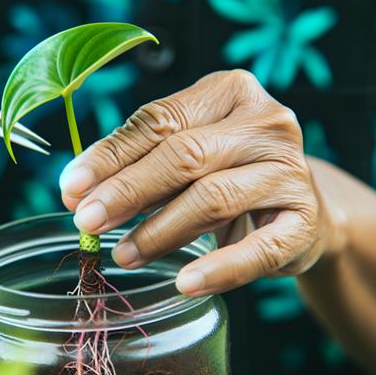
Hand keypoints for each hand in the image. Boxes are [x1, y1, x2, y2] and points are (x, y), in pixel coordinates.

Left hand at [60, 70, 333, 295]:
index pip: (158, 120)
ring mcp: (291, 172)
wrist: (301, 211)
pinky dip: (218, 268)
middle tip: (86, 221)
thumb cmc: (226, 174)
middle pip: (184, 155)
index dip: (110, 155)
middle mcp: (267, 123)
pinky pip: (258, 249)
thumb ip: (133, 163)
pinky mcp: (305, 222)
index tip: (70, 187)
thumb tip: (74, 190)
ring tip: (121, 255)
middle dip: (127, 191)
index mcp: (230, 92)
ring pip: (213, 198)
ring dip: (159, 231)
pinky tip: (184, 282)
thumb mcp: (183, 154)